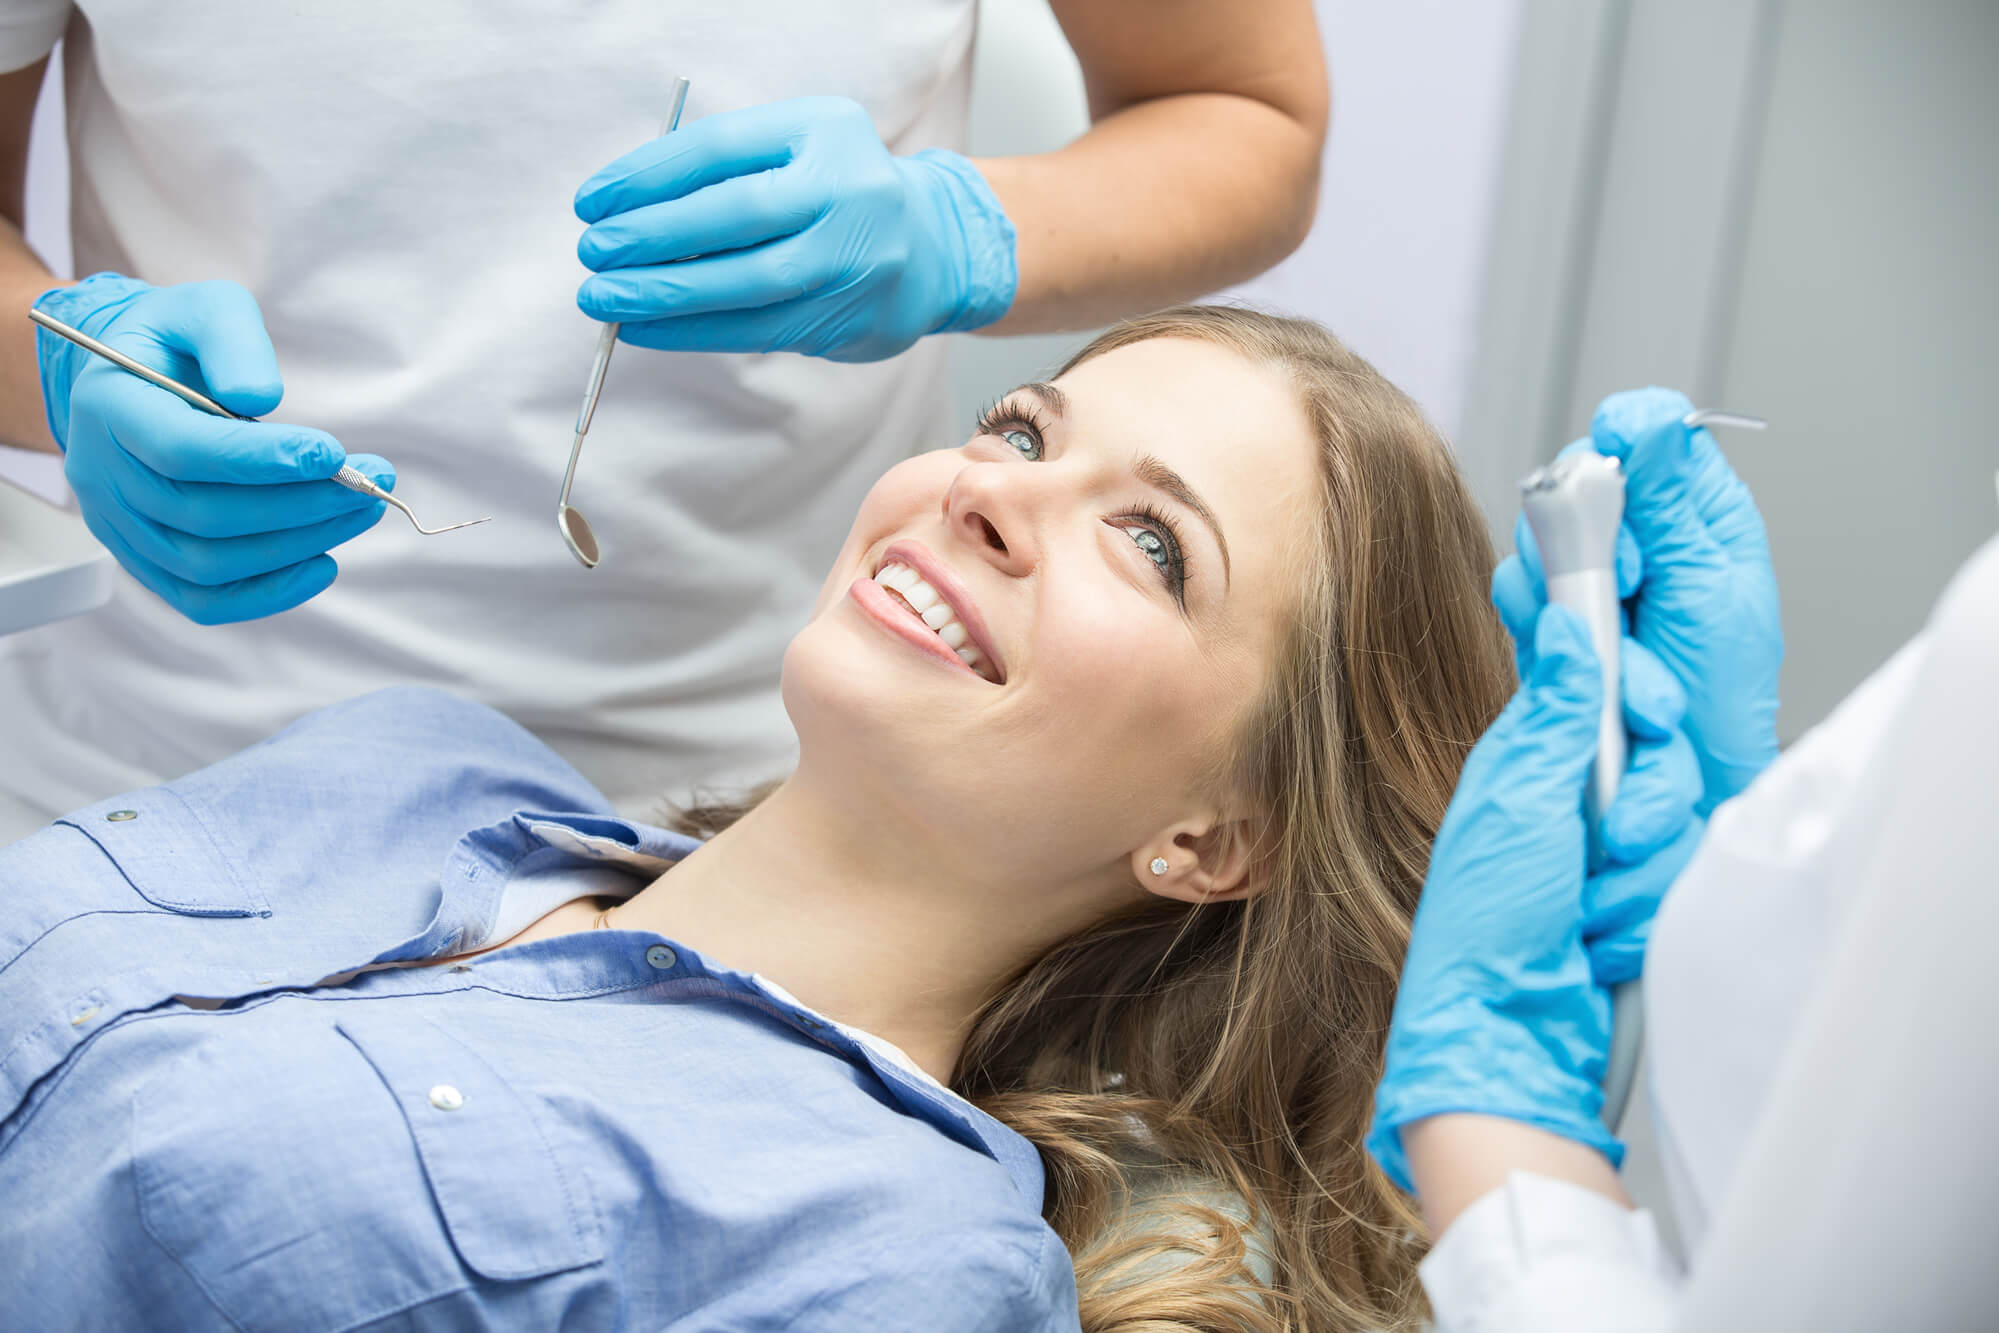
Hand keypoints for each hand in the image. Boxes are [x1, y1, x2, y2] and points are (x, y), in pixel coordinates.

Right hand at [36, 274, 391, 624]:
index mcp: (111, 408)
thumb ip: (232, 341)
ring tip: (360, 508)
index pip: (183, 451)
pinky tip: (322, 561)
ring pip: (208, 563)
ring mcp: (119, 526)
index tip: (334, 453)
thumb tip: (261, 397)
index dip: (262, 460)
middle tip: (371, 482)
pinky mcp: (144, 559)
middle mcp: (104, 476)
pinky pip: (201, 599)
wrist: (129, 377)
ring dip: (298, 543)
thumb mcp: (204, 309)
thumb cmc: (176, 342)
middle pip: (205, 515)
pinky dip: (267, 593)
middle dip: (301, 503)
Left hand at [573, 96, 1016, 361]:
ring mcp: (852, 259)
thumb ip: (727, 166)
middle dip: (653, 236)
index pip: (721, 149)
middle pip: (735, 215)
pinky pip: (756, 328)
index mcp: (825, 130)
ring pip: (745, 283)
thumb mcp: (796, 147)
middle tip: (594, 252)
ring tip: (606, 297)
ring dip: (665, 294)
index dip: (648, 176)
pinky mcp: (846, 316)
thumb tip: (625, 212)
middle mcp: (847, 192)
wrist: (935, 247)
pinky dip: (693, 331)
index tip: (594, 202)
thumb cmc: (840, 191)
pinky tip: (645, 328)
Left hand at [1366, 607, 1704, 1191]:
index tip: (1648, 716)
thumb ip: (1556, 714)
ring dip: (1635, 882)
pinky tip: (1599, 947)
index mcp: (1534, 760)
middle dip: (1643, 810)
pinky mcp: (1637, 905)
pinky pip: (1680, 886)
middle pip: (1661, 762)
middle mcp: (1573, 801)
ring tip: (1584, 915)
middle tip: (1605, 845)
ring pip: (1677, 828)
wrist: (1505, 1030)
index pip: (1613, 696)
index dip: (1642, 700)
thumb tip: (1566, 623)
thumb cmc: (1485, 923)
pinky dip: (1641, 923)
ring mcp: (1606, 856)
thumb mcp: (1518, 801)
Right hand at [1495, 387, 1781, 812]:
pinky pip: (1517, 589)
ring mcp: (1592, 578)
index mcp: (1699, 515)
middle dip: (1593, 528)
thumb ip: (1672, 507)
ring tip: (1614, 642)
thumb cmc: (1719, 701)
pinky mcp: (1553, 617)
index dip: (1626, 433)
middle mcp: (1642, 538)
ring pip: (1538, 533)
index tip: (1617, 461)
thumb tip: (1653, 420)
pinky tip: (1570, 649)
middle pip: (1579, 476)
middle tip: (1631, 581)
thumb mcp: (1707, 591)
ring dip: (1568, 586)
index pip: (1650, 431)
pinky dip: (1537, 618)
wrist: (1683, 787)